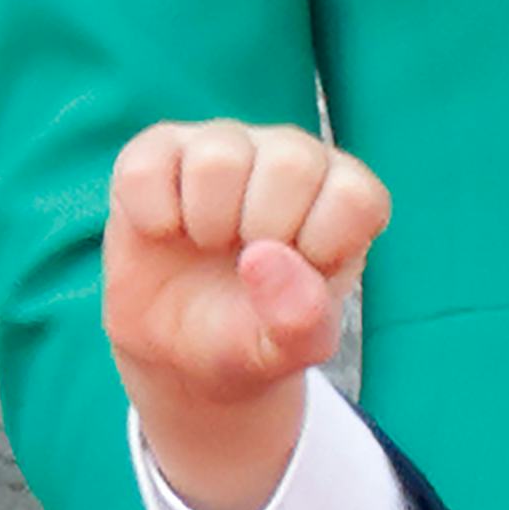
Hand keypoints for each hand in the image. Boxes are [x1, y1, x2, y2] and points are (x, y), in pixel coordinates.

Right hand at [102, 120, 389, 509]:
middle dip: (263, 228)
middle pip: (292, 158)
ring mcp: (227, 152)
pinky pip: (153, 154)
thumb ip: (301, 319)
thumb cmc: (252, 348)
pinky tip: (162, 234)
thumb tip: (275, 262)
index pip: (356, 192)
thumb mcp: (286, 354)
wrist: (186, 361)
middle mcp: (291, 168)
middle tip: (243, 268)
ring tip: (203, 252)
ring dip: (207, 215)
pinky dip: (152, 203)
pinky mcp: (163, 154)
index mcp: (341, 207)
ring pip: (222, 148)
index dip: (322, 242)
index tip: (294, 281)